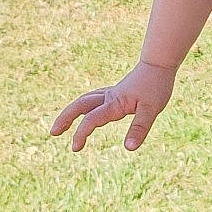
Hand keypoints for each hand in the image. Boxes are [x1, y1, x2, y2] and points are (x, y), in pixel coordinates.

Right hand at [49, 60, 177, 152]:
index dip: (81, 133)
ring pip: (84, 102)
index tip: (75, 148)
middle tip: (53, 133)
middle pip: (79, 106)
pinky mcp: (115, 93)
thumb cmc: (156, 85)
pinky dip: (83, 107)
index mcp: (114, 103)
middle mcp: (108, 98)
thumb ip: (140, 128)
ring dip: (71, 112)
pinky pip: (93, 100)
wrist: (158, 63)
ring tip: (61, 126)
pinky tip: (85, 115)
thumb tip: (129, 148)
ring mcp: (110, 94)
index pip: (91, 119)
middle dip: (65, 119)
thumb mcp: (152, 109)